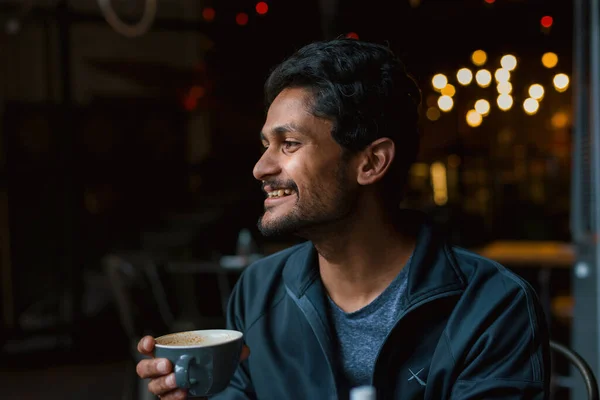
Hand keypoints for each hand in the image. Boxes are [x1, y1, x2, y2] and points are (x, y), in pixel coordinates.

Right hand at [136, 335, 250, 399]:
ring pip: (154, 387)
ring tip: (178, 380)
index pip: (147, 349)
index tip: (151, 342)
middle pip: (144, 369)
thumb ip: (230, 351)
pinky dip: (173, 398)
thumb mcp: (218, 356)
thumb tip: (244, 350)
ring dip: (164, 384)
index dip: (145, 345)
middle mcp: (160, 372)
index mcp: (166, 354)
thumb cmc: (206, 366)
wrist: (210, 387)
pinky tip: (184, 394)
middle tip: (168, 364)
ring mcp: (164, 388)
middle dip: (153, 366)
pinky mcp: (171, 399)